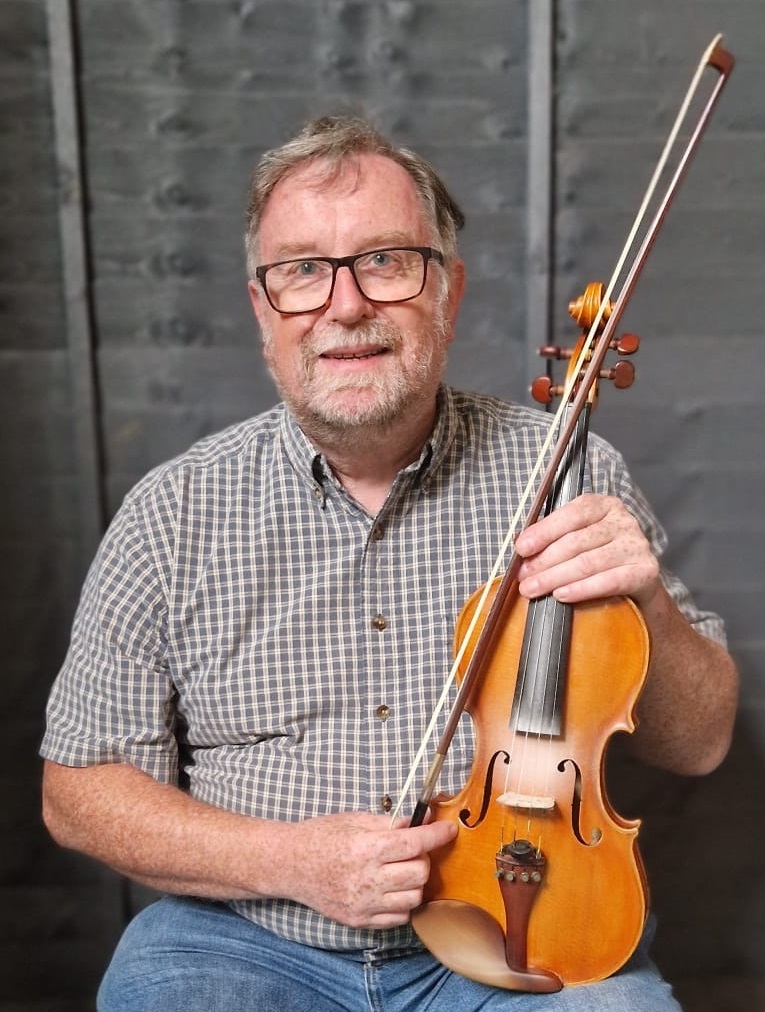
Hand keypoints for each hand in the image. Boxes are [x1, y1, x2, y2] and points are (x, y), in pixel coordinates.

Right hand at [286, 810, 456, 928]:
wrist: (290, 865)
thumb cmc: (321, 836)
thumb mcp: (355, 819)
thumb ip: (390, 822)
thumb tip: (422, 819)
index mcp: (366, 848)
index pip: (415, 844)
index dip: (437, 835)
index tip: (449, 829)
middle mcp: (367, 878)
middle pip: (419, 873)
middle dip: (424, 858)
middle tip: (413, 850)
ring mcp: (363, 903)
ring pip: (413, 898)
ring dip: (414, 882)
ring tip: (400, 870)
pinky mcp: (359, 920)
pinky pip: (398, 917)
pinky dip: (402, 903)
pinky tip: (391, 888)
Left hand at [513, 494, 660, 605]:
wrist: (639, 579)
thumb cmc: (600, 554)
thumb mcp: (578, 537)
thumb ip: (553, 538)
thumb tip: (522, 549)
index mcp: (603, 505)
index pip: (571, 515)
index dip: (543, 531)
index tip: (521, 548)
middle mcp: (622, 521)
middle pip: (576, 542)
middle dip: (544, 561)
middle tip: (523, 578)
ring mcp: (636, 545)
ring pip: (588, 562)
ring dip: (555, 578)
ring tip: (533, 589)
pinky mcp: (646, 570)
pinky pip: (609, 581)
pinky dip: (582, 590)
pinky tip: (561, 595)